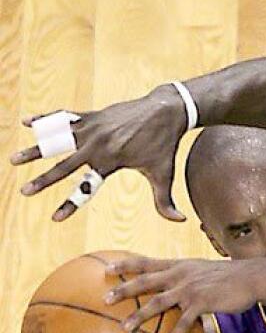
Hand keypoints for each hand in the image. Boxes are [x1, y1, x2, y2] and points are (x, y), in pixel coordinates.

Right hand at [10, 85, 187, 221]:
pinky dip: (46, 119)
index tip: (55, 218)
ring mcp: (92, 128)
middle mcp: (97, 145)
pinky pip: (64, 118)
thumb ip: (165, 201)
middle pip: (64, 165)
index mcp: (110, 162)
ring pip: (57, 140)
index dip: (70, 204)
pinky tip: (27, 122)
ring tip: (14, 159)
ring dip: (35, 149)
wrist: (166, 111)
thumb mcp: (164, 175)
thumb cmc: (165, 146)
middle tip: (24, 191)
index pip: (86, 187)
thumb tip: (181, 221)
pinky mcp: (92, 116)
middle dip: (43, 179)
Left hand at [105, 256, 258, 332]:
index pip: (146, 262)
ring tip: (124, 328)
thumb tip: (175, 290)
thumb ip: (187, 278)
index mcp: (179, 266)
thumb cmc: (229, 276)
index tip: (106, 268)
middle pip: (145, 281)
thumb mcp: (203, 271)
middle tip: (104, 298)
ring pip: (158, 302)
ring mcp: (190, 288)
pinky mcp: (202, 302)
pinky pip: (183, 322)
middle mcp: (180, 274)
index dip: (125, 264)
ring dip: (139, 315)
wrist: (251, 276)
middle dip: (123, 289)